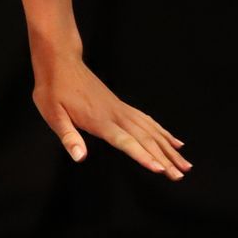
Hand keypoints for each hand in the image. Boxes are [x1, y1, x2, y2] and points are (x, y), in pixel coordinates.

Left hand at [33, 52, 190, 178]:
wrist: (60, 62)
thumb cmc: (53, 89)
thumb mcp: (52, 114)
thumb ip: (68, 136)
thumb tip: (79, 157)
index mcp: (100, 120)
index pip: (126, 142)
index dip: (143, 156)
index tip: (160, 169)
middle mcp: (116, 115)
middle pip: (145, 139)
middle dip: (164, 159)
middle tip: (180, 175)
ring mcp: (121, 109)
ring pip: (151, 131)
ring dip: (169, 148)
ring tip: (184, 163)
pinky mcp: (121, 106)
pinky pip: (147, 120)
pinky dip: (162, 132)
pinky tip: (174, 141)